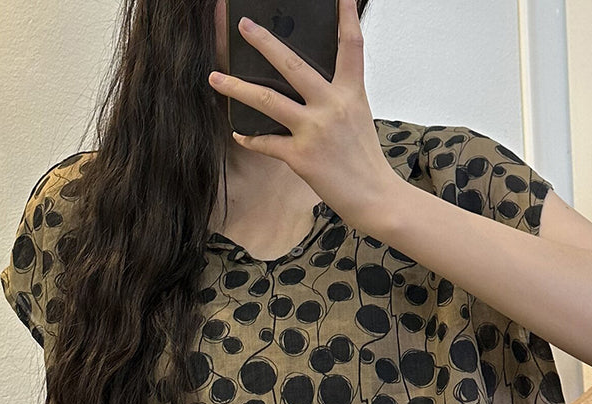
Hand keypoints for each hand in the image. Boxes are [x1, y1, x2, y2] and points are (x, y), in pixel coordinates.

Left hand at [207, 0, 396, 230]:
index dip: (346, 15)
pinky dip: (251, 139)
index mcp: (351, 93)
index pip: (350, 46)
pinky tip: (239, 134)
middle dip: (264, 42)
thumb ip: (335, 100)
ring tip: (215, 78)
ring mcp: (315, 131)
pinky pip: (266, 143)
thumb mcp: (358, 119)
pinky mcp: (301, 157)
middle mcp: (332, 106)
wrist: (375, 198)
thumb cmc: (365, 161)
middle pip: (292, 65)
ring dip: (236, 88)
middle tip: (244, 26)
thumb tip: (307, 89)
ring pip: (267, 100)